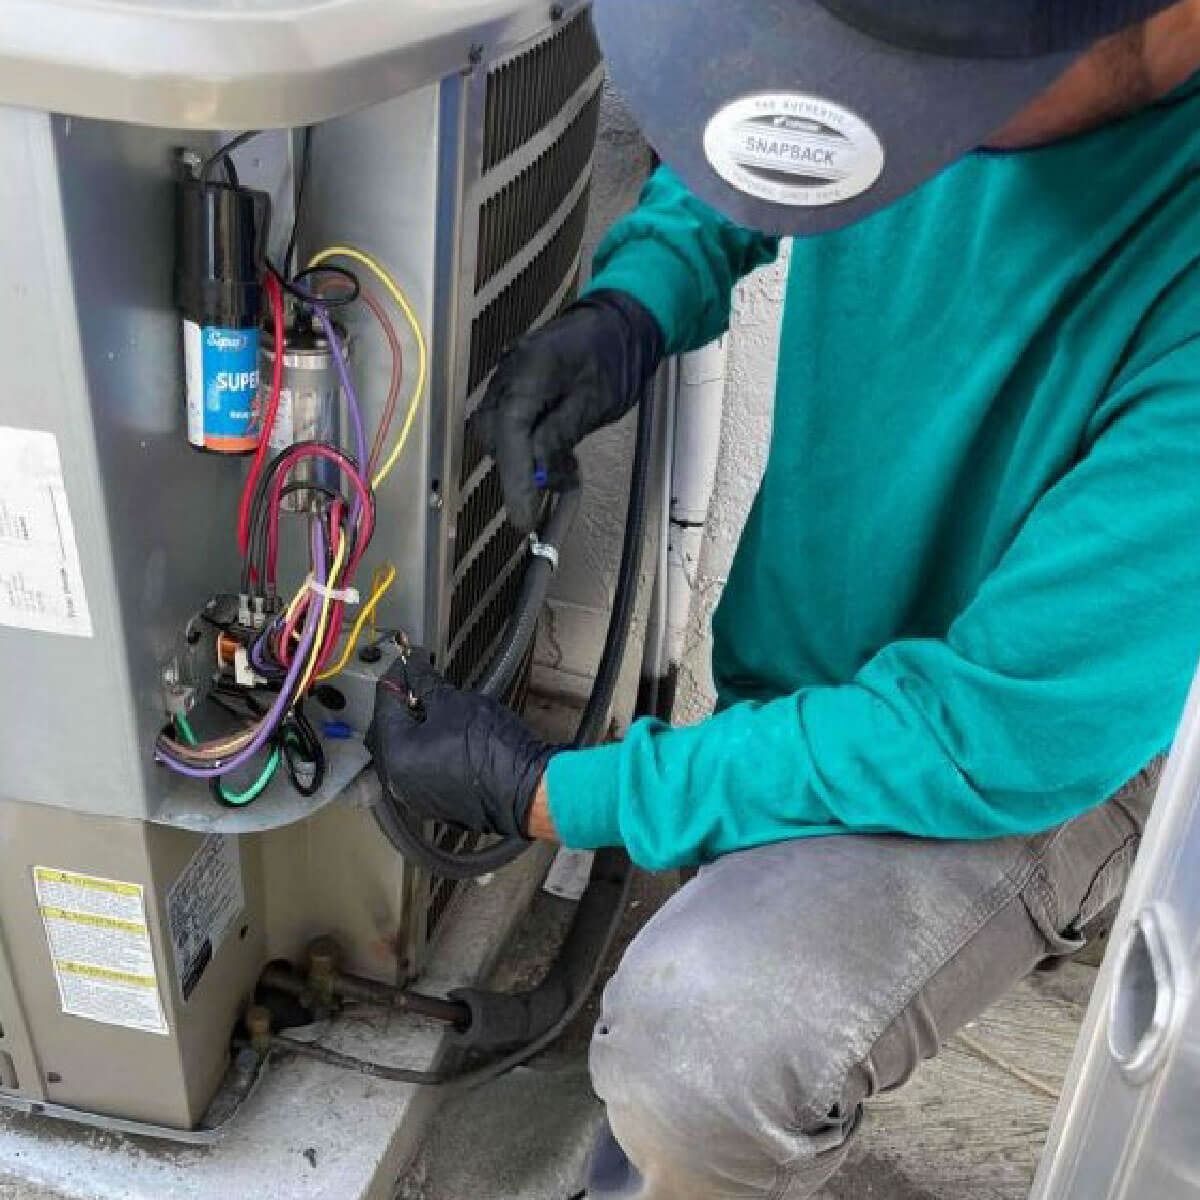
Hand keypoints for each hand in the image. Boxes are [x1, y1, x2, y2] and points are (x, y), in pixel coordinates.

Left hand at [366, 652, 557, 838]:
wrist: (526, 789)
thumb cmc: (492, 747)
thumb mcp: (455, 703)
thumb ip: (426, 684)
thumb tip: (413, 668)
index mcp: (395, 753)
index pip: (385, 701)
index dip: (399, 674)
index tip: (411, 659)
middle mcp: (397, 779)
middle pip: (388, 729)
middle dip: (400, 702)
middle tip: (419, 680)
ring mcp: (414, 795)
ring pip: (403, 751)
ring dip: (412, 726)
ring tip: (433, 706)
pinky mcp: (434, 804)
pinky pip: (419, 768)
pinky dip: (425, 748)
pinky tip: (443, 734)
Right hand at [476, 290, 664, 531]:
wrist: (621, 321)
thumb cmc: (614, 358)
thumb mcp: (594, 404)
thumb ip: (558, 437)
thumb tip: (534, 475)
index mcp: (529, 373)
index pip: (509, 435)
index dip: (514, 481)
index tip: (521, 519)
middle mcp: (509, 375)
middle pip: (496, 437)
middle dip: (519, 470)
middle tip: (555, 488)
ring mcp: (509, 379)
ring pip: (500, 434)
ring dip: (525, 460)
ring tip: (564, 470)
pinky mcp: (518, 386)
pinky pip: (511, 423)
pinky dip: (529, 445)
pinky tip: (557, 455)